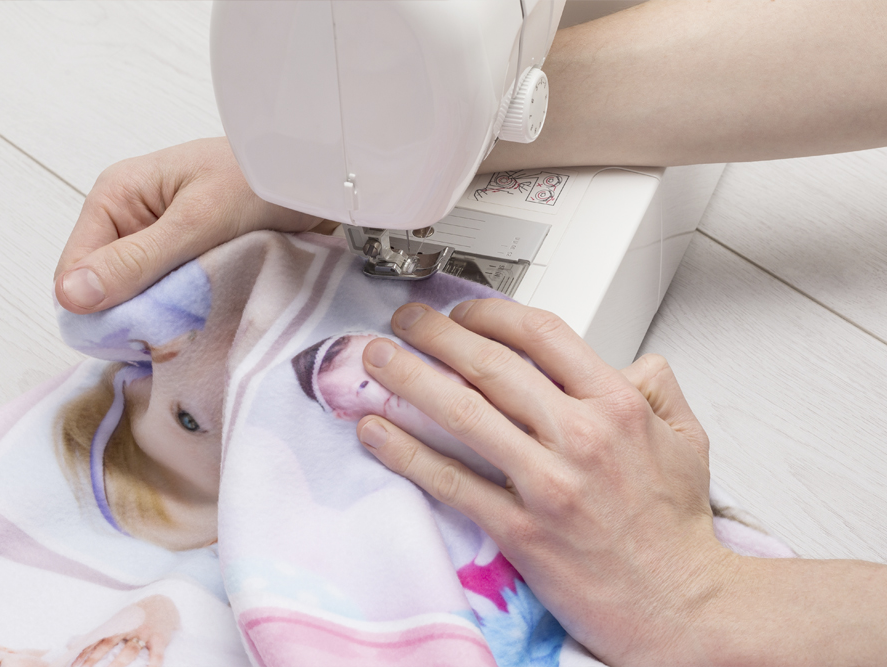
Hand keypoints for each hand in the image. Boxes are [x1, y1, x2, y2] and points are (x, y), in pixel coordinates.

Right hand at [55, 138, 319, 312]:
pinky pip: (169, 299)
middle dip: (134, 317)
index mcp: (114, 198)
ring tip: (198, 324)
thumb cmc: (258, 180)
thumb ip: (137, 260)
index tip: (139, 335)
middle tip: (177, 333)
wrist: (312, 175)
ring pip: (138, 301)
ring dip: (163, 318)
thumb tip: (70, 296)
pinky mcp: (185, 262)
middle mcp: (128, 221)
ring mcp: (157, 244)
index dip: (97, 312)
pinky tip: (208, 318)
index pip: (74, 274)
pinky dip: (185, 313)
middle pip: (104, 292)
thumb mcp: (196, 221)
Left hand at [71, 595, 178, 666]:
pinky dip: (153, 664)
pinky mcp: (160, 638)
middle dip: (94, 659)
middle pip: (108, 644)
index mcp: (117, 624)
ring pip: (129, 650)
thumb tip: (73, 644)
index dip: (83, 652)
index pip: (96, 639)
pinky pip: (156, 654)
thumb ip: (102, 633)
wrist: (166, 602)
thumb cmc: (139, 615)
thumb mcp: (120, 619)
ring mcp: (144, 632)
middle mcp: (128, 627)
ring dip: (118, 663)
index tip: (72, 665)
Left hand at [355, 299, 737, 665]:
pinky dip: (406, 452)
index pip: (542, 334)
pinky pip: (452, 482)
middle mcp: (580, 436)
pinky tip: (376, 431)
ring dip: (410, 379)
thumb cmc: (677, 527)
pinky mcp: (521, 530)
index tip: (463, 312)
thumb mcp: (688, 440)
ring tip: (377, 360)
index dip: (492, 313)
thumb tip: (632, 360)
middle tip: (405, 321)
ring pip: (463, 414)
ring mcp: (547, 483)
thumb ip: (658, 388)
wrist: (680, 604)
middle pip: (491, 364)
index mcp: (616, 406)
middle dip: (436, 333)